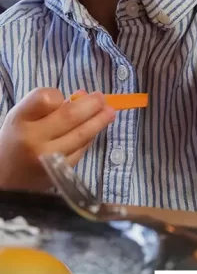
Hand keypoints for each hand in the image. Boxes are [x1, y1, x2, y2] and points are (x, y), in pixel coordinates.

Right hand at [0, 88, 115, 191]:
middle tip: (102, 99)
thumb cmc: (17, 138)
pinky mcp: (59, 173)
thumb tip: (83, 96)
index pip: (45, 99)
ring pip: (80, 136)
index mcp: (21, 119)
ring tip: (109, 113)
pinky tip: (94, 131)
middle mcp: (33, 140)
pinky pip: (80, 151)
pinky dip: (89, 139)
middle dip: (91, 105)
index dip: (59, 96)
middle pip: (69, 117)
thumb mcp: (23, 116)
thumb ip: (48, 105)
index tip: (65, 97)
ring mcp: (47, 159)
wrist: (4, 178)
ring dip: (98, 122)